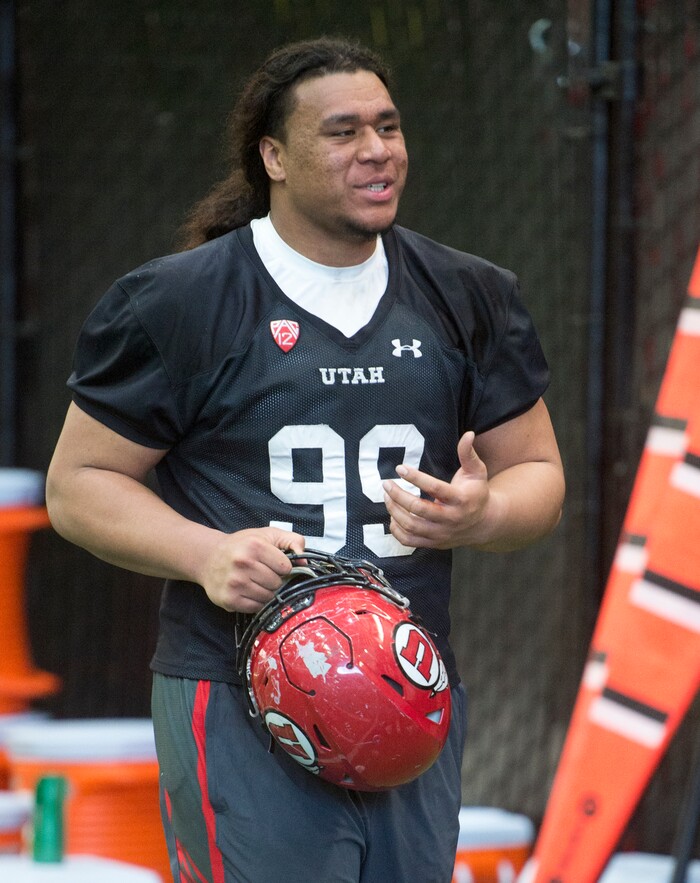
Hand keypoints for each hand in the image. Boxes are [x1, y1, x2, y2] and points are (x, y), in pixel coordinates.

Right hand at [199, 526, 305, 612]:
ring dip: (266, 592)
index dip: (283, 567)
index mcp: (254, 546)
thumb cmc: (242, 545)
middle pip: (277, 583)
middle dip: (275, 580)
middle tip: (263, 574)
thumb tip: (305, 561)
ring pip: (268, 597)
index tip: (274, 564)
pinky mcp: (229, 599)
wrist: (209, 558)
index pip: (286, 567)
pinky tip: (249, 591)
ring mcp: (234, 583)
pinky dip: (256, 602)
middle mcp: (243, 564)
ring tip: (256, 582)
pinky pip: (255, 608)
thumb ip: (292, 541)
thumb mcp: (267, 534)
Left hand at [382, 431, 491, 549]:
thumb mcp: (477, 472)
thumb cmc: (476, 493)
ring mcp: (442, 534)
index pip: (435, 489)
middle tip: (387, 484)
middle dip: (399, 496)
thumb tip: (468, 434)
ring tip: (387, 497)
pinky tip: (393, 517)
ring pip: (412, 526)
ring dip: (395, 511)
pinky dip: (397, 531)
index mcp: (461, 500)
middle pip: (419, 509)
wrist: (484, 524)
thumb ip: (468, 454)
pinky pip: (410, 541)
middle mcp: (451, 519)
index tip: (400, 468)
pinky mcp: (434, 543)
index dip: (416, 478)